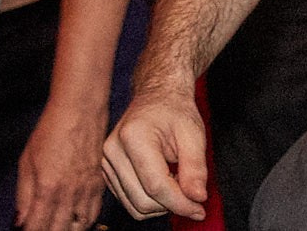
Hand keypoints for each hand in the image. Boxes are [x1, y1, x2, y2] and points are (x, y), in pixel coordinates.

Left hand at [16, 99, 107, 230]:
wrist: (79, 110)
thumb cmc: (52, 130)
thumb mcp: (26, 162)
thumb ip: (23, 196)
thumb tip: (19, 221)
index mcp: (47, 189)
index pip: (37, 229)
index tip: (25, 230)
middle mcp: (69, 194)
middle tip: (39, 227)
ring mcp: (87, 191)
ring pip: (79, 228)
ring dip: (66, 230)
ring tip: (56, 226)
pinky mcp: (99, 185)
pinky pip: (93, 214)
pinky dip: (83, 222)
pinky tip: (74, 220)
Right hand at [101, 85, 208, 221]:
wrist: (157, 96)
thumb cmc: (176, 111)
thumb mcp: (194, 133)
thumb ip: (196, 168)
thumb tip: (197, 199)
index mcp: (133, 136)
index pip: (155, 186)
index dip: (180, 203)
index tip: (200, 210)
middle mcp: (112, 150)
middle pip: (143, 200)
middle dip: (172, 204)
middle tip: (192, 192)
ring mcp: (106, 162)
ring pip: (135, 206)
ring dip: (161, 204)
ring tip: (177, 180)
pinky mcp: (107, 172)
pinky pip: (129, 201)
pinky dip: (150, 200)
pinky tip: (164, 180)